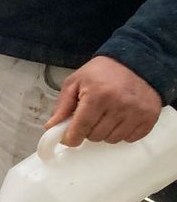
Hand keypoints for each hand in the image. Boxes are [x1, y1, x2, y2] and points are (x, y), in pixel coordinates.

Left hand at [45, 56, 163, 145]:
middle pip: (95, 136)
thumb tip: (51, 128)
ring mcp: (137, 112)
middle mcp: (119, 105)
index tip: (68, 138)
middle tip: (90, 117)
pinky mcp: (150, 117)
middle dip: (88, 130)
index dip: (71, 137)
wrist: (136, 61)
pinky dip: (122, 133)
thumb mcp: (75, 82)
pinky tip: (120, 119)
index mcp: (97, 96)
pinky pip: (130, 138)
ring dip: (105, 132)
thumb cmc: (101, 72)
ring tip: (105, 116)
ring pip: (112, 139)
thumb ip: (62, 106)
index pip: (81, 128)